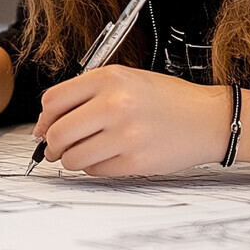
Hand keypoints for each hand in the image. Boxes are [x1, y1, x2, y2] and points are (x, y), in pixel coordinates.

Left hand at [33, 65, 229, 175]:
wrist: (206, 118)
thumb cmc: (166, 98)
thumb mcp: (125, 78)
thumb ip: (87, 93)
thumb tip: (47, 121)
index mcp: (109, 78)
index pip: (53, 100)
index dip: (44, 117)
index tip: (45, 126)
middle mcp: (114, 104)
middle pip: (57, 132)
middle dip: (51, 144)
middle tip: (55, 147)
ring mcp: (124, 135)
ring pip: (72, 157)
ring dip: (70, 158)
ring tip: (83, 151)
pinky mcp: (133, 162)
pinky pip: (94, 171)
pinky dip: (94, 167)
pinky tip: (108, 155)